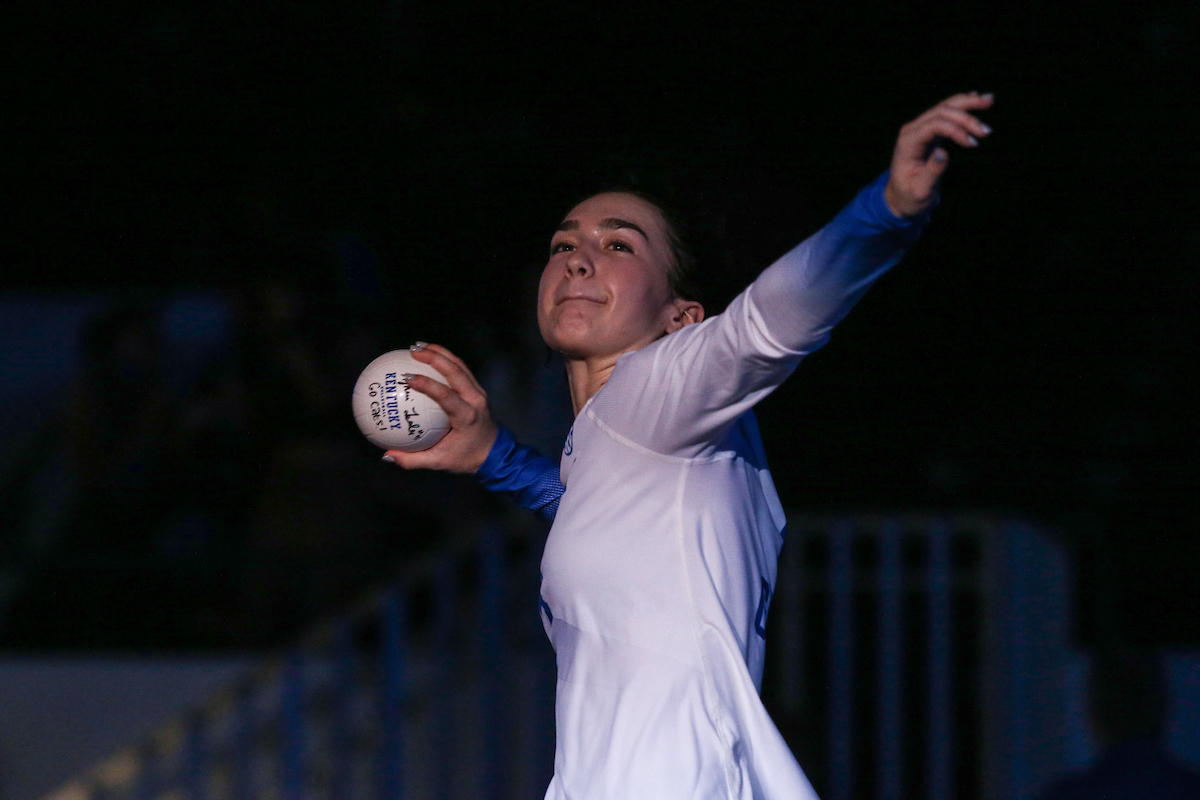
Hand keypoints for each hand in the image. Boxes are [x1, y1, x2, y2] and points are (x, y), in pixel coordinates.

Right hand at [382, 343, 498, 473]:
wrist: (495, 454)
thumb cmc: (467, 458)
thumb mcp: (440, 463)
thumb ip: (413, 460)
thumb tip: (387, 455)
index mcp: (467, 417)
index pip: (446, 395)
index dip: (427, 384)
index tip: (406, 377)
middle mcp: (475, 400)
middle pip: (456, 371)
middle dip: (434, 357)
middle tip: (412, 350)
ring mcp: (479, 393)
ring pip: (460, 365)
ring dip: (440, 352)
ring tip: (418, 346)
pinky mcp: (478, 390)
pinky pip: (461, 369)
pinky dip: (446, 359)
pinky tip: (429, 355)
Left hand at [884, 92, 993, 217]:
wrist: (902, 196)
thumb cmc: (910, 196)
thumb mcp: (920, 190)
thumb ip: (931, 172)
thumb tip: (943, 153)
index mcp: (908, 142)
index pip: (934, 124)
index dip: (956, 130)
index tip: (974, 144)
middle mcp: (912, 130)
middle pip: (941, 111)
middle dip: (966, 117)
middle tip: (987, 131)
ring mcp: (920, 127)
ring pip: (946, 106)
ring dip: (968, 103)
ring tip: (989, 100)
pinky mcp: (930, 130)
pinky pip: (947, 112)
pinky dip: (963, 105)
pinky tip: (977, 97)